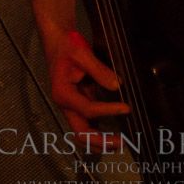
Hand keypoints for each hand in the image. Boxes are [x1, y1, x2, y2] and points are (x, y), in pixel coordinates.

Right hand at [46, 28, 128, 150]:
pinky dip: (98, 132)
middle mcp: (65, 103)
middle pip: (80, 133)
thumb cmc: (66, 44)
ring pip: (82, 133)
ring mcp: (71, 105)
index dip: (108, 111)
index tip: (125, 108)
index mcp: (63, 93)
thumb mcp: (82, 52)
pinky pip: (87, 123)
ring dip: (99, 141)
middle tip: (121, 142)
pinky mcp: (78, 103)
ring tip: (118, 143)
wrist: (58, 40)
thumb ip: (99, 70)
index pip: (88, 110)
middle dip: (100, 141)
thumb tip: (116, 85)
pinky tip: (111, 134)